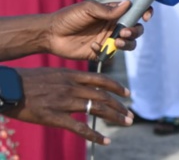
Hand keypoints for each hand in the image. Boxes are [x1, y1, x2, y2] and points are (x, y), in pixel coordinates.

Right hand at [6, 67, 132, 144]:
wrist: (8, 87)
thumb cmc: (26, 81)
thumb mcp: (52, 73)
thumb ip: (67, 79)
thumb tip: (78, 84)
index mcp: (71, 75)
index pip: (101, 80)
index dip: (116, 87)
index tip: (127, 94)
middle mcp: (72, 87)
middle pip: (103, 97)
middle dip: (120, 106)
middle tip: (131, 115)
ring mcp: (64, 102)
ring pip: (97, 109)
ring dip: (115, 117)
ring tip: (127, 123)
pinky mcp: (55, 117)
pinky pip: (79, 127)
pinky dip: (94, 135)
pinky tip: (105, 141)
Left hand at [46, 0, 152, 60]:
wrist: (50, 35)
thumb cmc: (68, 17)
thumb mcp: (88, 9)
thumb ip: (108, 9)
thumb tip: (129, 3)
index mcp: (113, 13)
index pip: (134, 11)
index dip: (144, 12)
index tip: (145, 17)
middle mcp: (114, 26)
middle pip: (136, 29)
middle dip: (136, 31)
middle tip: (124, 32)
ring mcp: (109, 40)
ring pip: (129, 43)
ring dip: (128, 43)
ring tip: (116, 42)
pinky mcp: (101, 53)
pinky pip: (112, 55)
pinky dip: (106, 52)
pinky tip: (92, 47)